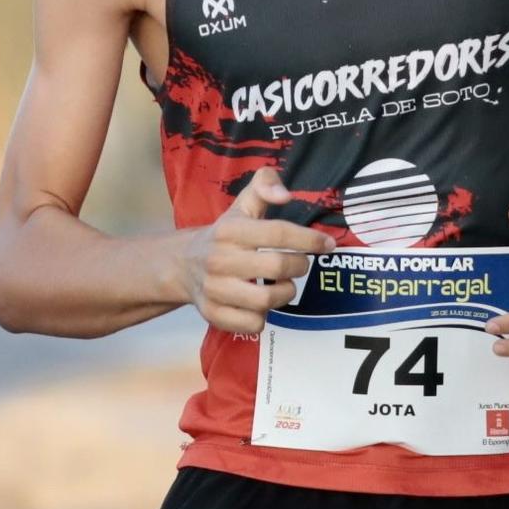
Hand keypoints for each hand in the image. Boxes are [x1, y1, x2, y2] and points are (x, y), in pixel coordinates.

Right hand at [180, 168, 336, 335]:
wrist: (182, 264)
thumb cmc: (224, 235)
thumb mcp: (242, 205)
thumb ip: (265, 185)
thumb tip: (286, 195)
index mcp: (229, 230)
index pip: (278, 233)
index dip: (309, 239)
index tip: (327, 244)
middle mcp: (219, 259)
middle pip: (278, 267)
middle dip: (299, 266)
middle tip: (299, 264)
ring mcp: (214, 289)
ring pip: (267, 300)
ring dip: (285, 293)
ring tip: (283, 284)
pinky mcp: (213, 314)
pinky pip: (253, 324)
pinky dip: (264, 316)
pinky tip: (260, 304)